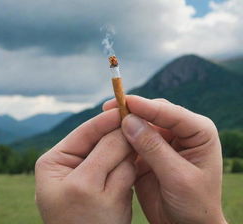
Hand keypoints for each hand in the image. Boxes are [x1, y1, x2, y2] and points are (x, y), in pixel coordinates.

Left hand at [35, 109, 135, 223]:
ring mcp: (92, 173)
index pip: (86, 131)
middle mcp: (74, 164)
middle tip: (140, 127)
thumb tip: (124, 124)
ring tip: (137, 158)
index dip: (106, 119)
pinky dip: (132, 166)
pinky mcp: (108, 182)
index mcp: (57, 161)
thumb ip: (106, 152)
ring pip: (117, 153)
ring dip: (127, 155)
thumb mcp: (88, 186)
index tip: (127, 105)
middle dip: (120, 138)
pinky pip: (124, 167)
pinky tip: (138, 165)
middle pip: (102, 140)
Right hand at [103, 96, 226, 223]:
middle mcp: (183, 131)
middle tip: (109, 109)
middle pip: (154, 112)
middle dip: (133, 110)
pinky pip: (135, 137)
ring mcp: (166, 140)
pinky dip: (123, 136)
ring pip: (142, 123)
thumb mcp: (177, 177)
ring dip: (126, 122)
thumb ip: (153, 148)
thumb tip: (129, 121)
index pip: (171, 112)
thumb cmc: (194, 206)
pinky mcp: (152, 149)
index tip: (124, 101)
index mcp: (199, 132)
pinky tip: (111, 135)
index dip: (146, 106)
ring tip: (106, 120)